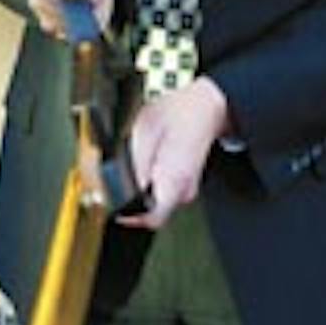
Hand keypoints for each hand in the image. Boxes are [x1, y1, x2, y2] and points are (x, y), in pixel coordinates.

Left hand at [119, 77, 228, 230]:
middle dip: (136, 197)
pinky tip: (152, 160)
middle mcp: (184, 189)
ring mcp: (188, 186)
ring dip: (145, 187)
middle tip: (124, 177)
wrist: (207, 105)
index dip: (132, 219)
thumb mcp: (144, 132)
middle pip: (153, 209)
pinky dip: (154, 180)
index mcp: (174, 179)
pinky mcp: (187, 181)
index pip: (153, 218)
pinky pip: (165, 189)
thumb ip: (135, 164)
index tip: (119, 212)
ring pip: (159, 199)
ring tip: (143, 160)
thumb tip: (127, 185)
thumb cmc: (179, 113)